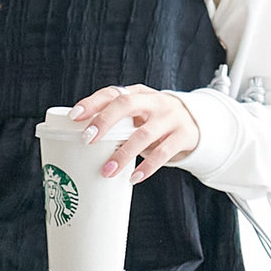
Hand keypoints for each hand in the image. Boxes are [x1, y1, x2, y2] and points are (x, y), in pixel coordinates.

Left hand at [67, 83, 201, 183]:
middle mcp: (154, 101)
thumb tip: (76, 145)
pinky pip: (164, 152)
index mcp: (138, 94)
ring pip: (144, 133)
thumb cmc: (154, 122)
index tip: (74, 116)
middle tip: (86, 140)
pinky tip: (133, 178)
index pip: (112, 92)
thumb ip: (116, 123)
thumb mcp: (138, 116)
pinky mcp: (183, 135)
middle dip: (104, 121)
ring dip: (123, 154)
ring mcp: (170, 117)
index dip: (92, 103)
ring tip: (106, 171)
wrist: (196, 123)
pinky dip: (147, 167)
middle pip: (127, 104)